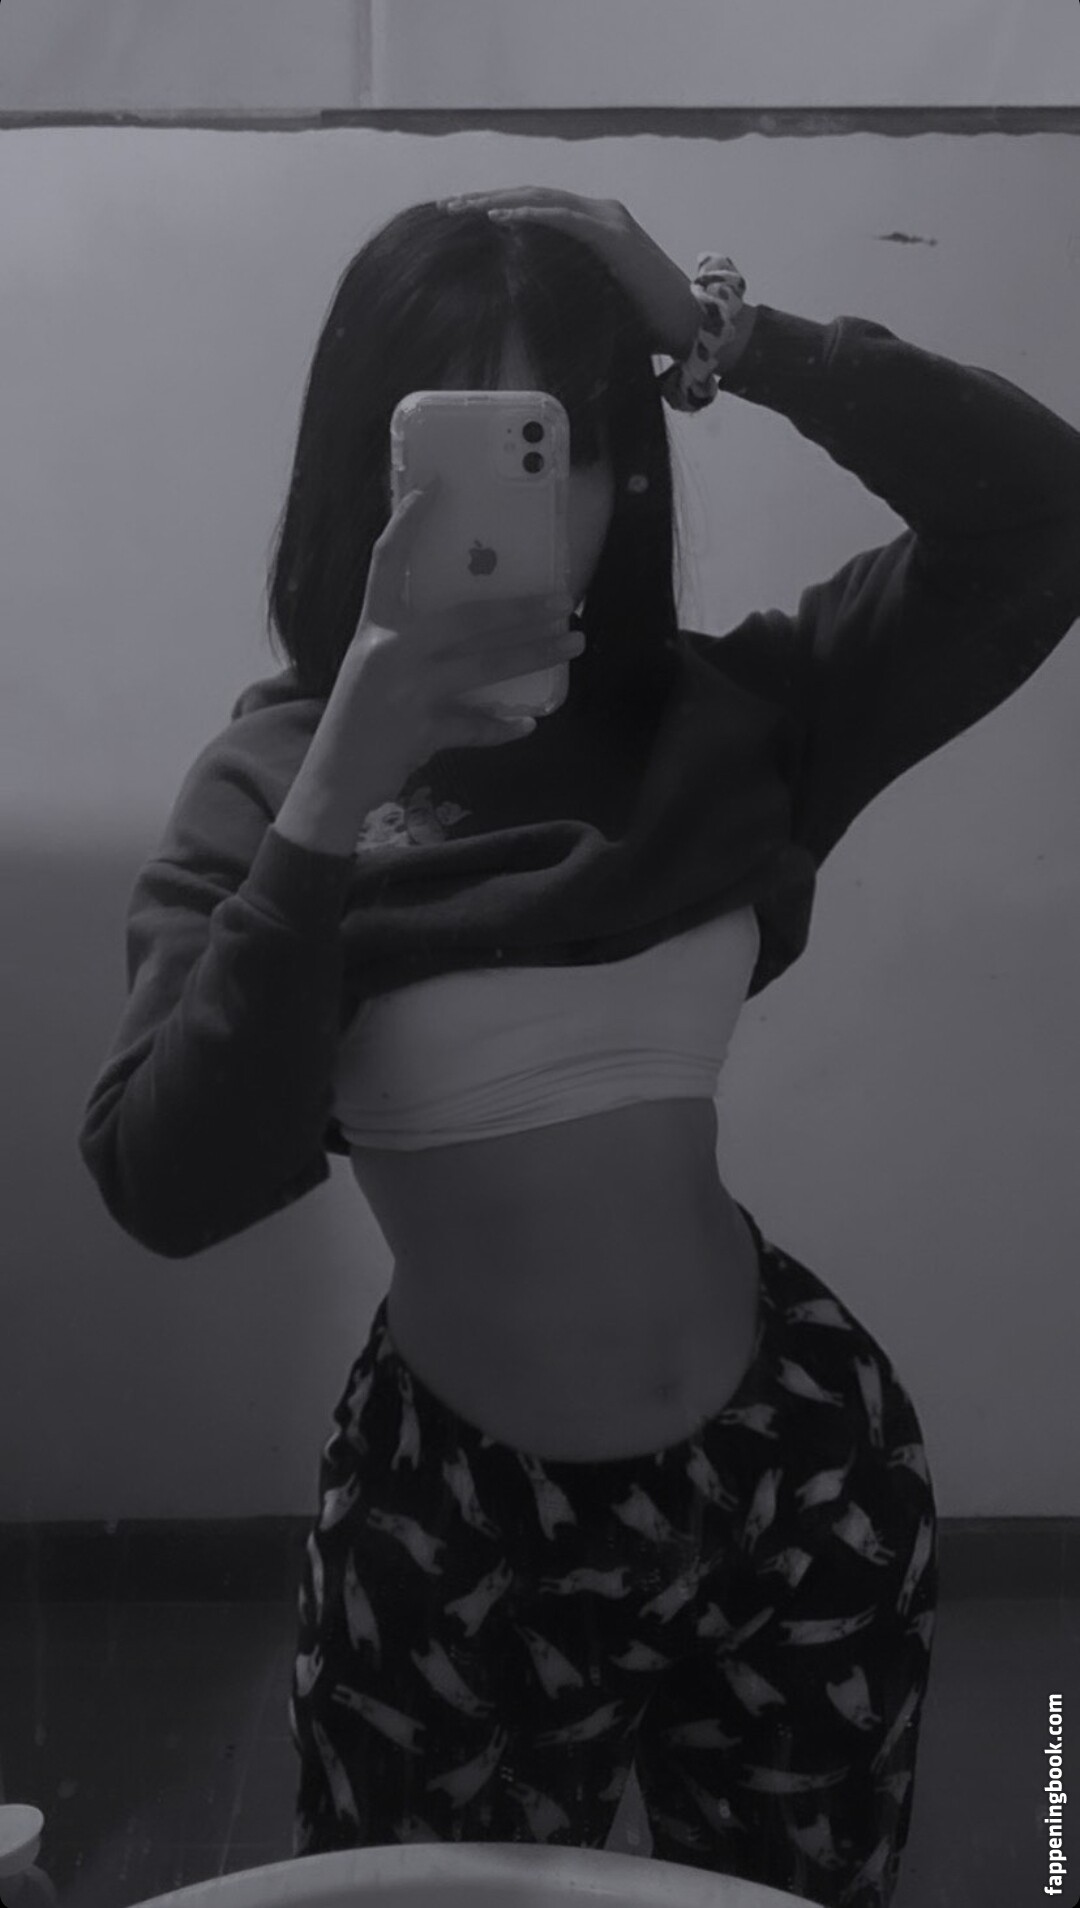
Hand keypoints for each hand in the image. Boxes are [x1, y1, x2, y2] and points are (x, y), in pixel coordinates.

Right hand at [320, 480, 583, 795]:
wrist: (333, 777)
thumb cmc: (359, 718)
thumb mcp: (374, 667)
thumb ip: (413, 644)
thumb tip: (477, 624)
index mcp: (375, 628)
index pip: (388, 562)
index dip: (409, 523)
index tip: (435, 487)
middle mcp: (389, 652)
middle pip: (466, 619)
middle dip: (521, 610)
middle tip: (564, 601)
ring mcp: (407, 693)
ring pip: (484, 667)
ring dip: (533, 654)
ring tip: (570, 642)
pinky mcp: (421, 732)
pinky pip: (475, 725)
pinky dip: (502, 726)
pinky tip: (528, 723)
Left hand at [439, 186, 701, 360]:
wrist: (690, 326)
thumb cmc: (646, 321)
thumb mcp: (596, 295)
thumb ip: (569, 282)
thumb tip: (528, 295)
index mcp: (596, 224)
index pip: (538, 206)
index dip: (499, 206)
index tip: (462, 216)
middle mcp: (601, 212)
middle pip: (533, 195)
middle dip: (487, 199)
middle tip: (447, 206)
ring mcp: (608, 219)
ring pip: (542, 199)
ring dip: (498, 201)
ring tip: (461, 208)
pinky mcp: (613, 236)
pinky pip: (562, 218)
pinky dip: (527, 215)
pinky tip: (497, 218)